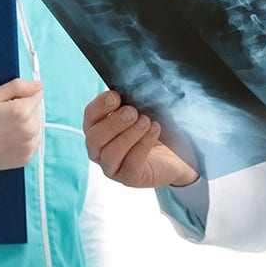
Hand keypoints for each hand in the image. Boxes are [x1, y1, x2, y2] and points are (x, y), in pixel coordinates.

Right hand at [0, 78, 42, 178]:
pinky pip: (31, 143)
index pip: (37, 95)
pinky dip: (23, 141)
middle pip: (36, 112)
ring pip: (35, 128)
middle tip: (1, 118)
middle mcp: (29, 130)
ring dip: (24, 126)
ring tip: (2, 130)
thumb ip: (18, 87)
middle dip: (23, 111)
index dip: (21, 97)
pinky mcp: (26, 158)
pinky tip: (6, 140)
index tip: (7, 104)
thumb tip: (39, 85)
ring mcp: (28, 146)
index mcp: (22, 112)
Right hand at [83, 90, 199, 187]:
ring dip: (128, 135)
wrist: (175, 154)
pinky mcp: (129, 178)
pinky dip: (142, 146)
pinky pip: (130, 164)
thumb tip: (129, 88)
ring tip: (145, 121)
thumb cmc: (152, 129)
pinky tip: (154, 130)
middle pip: (94, 138)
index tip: (115, 96)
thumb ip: (131, 102)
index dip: (99, 106)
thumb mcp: (141, 112)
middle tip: (132, 111)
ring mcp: (112, 167)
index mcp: (98, 129)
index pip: (89, 117)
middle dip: (113, 123)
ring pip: (110, 154)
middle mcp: (99, 150)